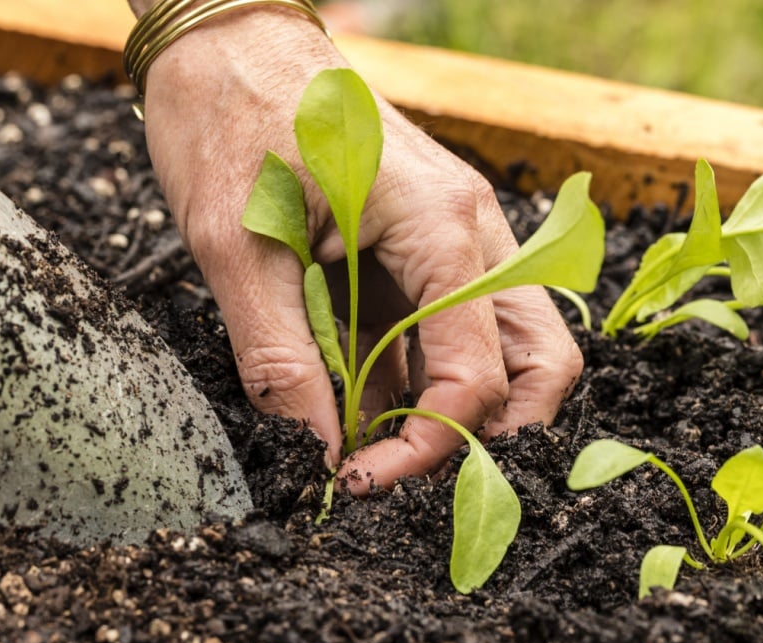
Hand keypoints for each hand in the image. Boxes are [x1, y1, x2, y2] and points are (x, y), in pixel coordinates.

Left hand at [138, 7, 582, 492]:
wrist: (226, 39)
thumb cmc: (232, 116)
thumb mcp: (235, 243)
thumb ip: (279, 354)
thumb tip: (314, 452)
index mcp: (442, 226)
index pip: (480, 371)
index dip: (432, 444)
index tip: (362, 478)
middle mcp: (471, 234)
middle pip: (536, 363)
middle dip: (486, 437)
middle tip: (402, 477)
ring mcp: (453, 242)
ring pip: (503, 352)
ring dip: (449, 413)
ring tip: (372, 451)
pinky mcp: (420, 252)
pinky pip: (443, 333)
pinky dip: (412, 382)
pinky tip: (354, 408)